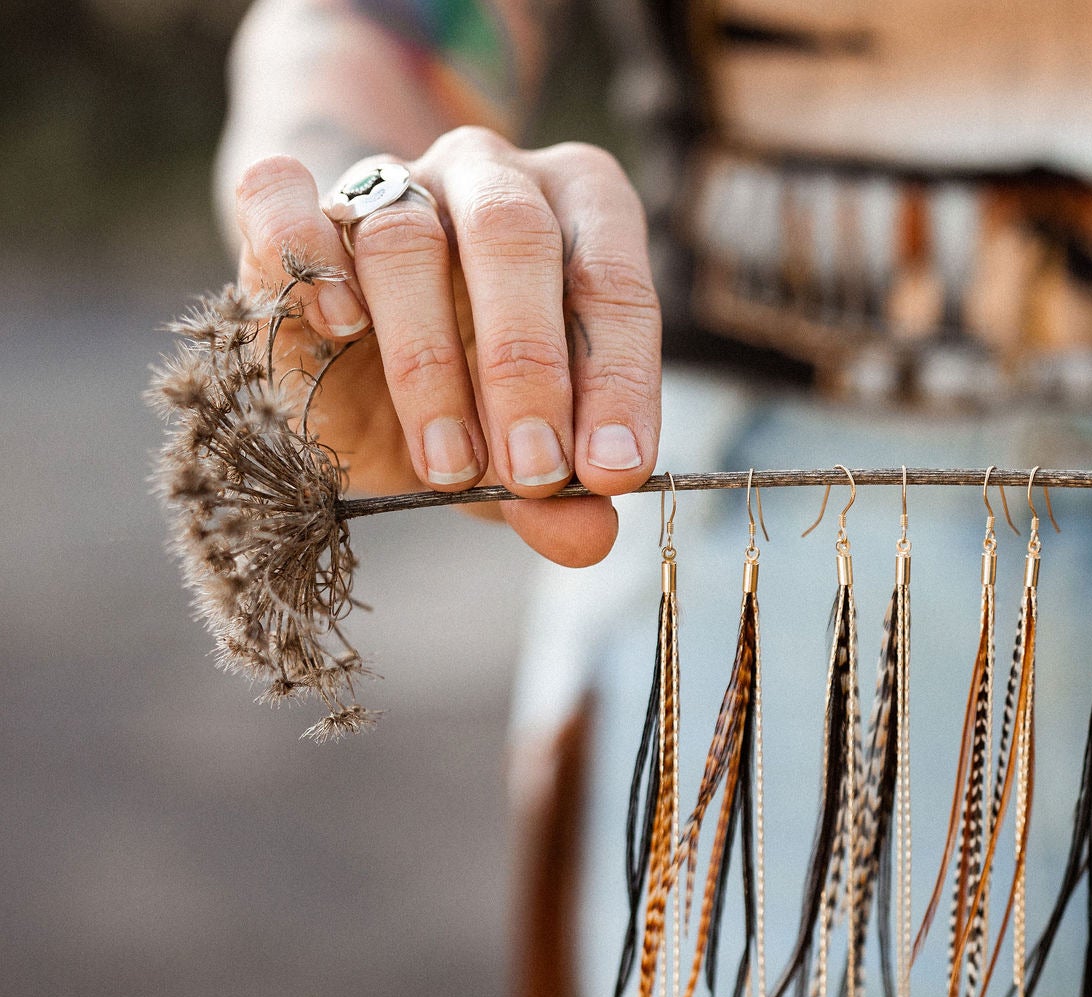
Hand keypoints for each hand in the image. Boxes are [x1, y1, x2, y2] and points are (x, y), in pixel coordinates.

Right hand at [231, 128, 660, 565]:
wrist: (352, 351)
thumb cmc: (469, 397)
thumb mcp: (518, 456)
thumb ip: (558, 495)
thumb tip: (590, 535)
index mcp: (580, 212)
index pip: (614, 281)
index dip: (619, 380)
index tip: (611, 472)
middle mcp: (491, 178)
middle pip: (515, 237)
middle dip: (529, 367)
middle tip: (534, 473)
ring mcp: (390, 178)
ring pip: (405, 235)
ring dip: (429, 361)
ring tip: (449, 462)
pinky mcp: (294, 202)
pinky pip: (284, 195)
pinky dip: (307, 257)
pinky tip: (341, 327)